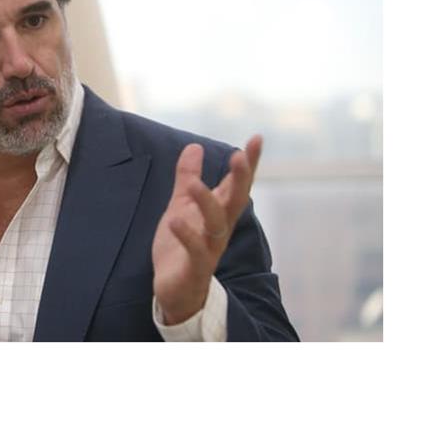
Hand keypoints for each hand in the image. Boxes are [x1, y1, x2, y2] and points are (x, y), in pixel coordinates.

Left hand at [152, 136, 262, 324]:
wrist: (174, 292)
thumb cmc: (181, 247)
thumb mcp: (180, 206)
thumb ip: (187, 177)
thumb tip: (194, 146)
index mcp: (218, 213)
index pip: (237, 184)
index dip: (247, 163)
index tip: (256, 138)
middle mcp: (220, 229)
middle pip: (237, 201)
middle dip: (240, 178)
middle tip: (240, 155)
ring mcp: (210, 249)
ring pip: (217, 224)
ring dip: (207, 202)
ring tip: (194, 184)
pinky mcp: (195, 268)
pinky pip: (195, 251)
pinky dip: (187, 235)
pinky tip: (174, 220)